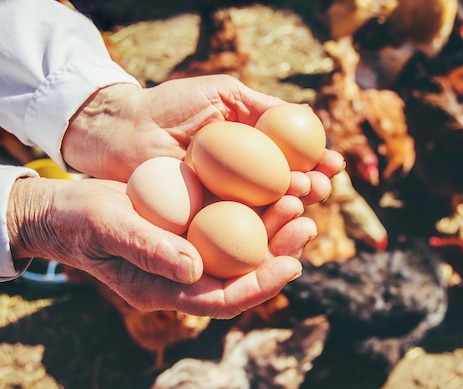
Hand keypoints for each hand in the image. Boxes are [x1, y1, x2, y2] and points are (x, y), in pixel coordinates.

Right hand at [7, 177, 318, 317]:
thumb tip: (195, 269)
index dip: (260, 286)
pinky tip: (274, 185)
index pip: (224, 300)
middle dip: (280, 253)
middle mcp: (187, 274)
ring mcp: (192, 251)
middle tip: (306, 224)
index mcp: (168, 289)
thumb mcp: (110, 228)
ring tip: (299, 198)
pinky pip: (232, 224)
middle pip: (245, 274)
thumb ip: (149, 250)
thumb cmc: (80, 221)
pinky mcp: (193, 227)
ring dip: (274, 227)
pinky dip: (255, 208)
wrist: (66, 209)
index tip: (291, 265)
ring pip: (244, 248)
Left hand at [62, 74, 343, 202]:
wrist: (121, 129)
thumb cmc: (169, 105)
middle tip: (322, 187)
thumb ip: (262, 106)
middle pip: (285, 189)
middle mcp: (241, 179)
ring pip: (266, 210)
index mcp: (249, 150)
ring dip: (290, 207)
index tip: (333, 165)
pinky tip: (275, 221)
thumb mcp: (222, 93)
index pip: (291, 160)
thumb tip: (307, 118)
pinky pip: (236, 227)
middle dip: (310, 189)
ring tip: (305, 198)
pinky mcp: (204, 222)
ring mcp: (224, 202)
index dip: (315, 164)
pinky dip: (259, 226)